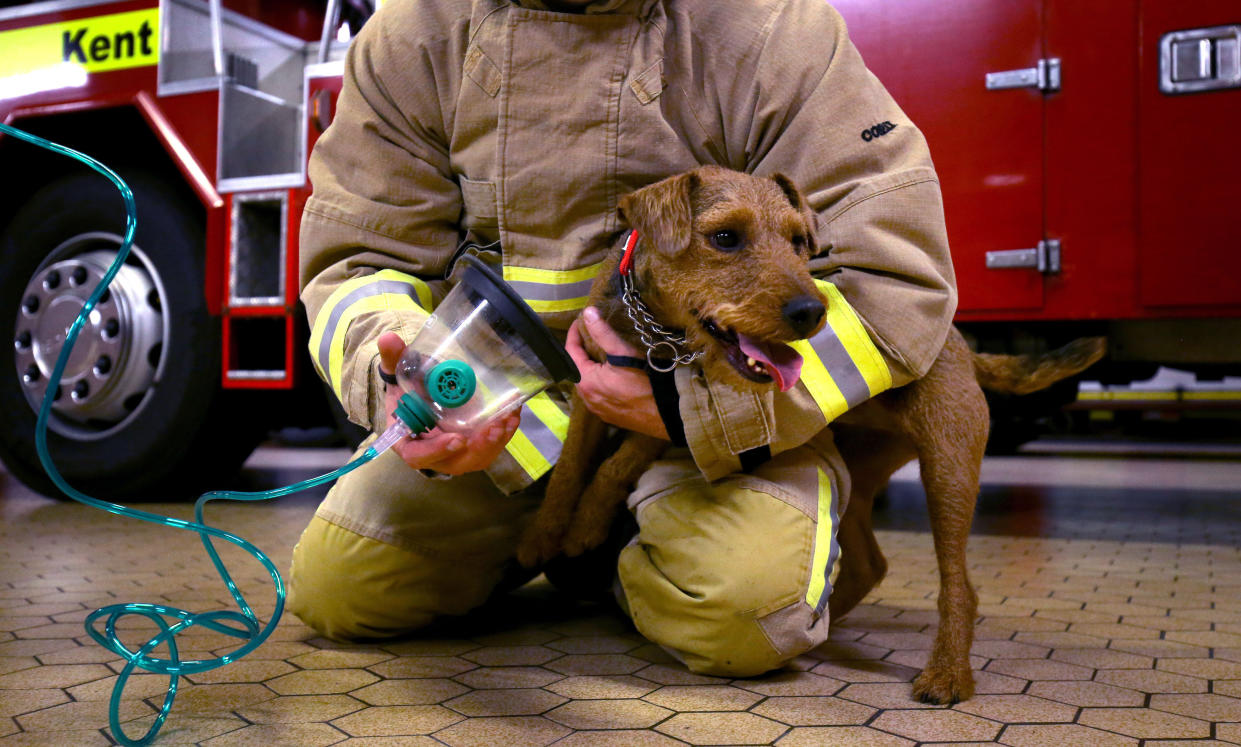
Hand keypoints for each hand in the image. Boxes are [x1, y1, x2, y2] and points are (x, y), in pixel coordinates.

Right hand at [378, 332, 519, 473]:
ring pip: (477, 457)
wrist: (420, 393)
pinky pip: (490, 446)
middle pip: (456, 462)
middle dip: (478, 448)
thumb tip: (388, 339)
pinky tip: (513, 414)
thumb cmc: (407, 389)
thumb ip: (394, 359)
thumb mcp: (399, 375)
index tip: (457, 438)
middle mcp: (433, 452)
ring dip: (495, 442)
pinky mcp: (473, 445)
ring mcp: (456, 452)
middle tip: (493, 428)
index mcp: (408, 441)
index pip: (419, 456)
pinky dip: (503, 432)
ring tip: (506, 420)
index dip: (437, 451)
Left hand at [567, 307, 668, 439]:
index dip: (574, 334)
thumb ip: (602, 332)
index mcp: (585, 381)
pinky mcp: (609, 416)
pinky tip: (611, 376)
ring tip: (600, 354)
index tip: (580, 322)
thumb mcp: (623, 352)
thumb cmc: (645, 381)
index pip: (570, 353)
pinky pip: (598, 396)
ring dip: (590, 368)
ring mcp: (597, 409)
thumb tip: (588, 313)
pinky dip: (599, 383)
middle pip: (577, 369)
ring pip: (587, 384)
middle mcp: (587, 398)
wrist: (667, 412)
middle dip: (581, 351)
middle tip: (590, 336)